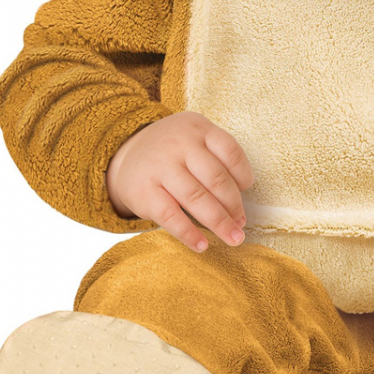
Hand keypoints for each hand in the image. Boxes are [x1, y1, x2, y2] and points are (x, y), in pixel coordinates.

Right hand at [105, 112, 253, 251]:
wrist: (127, 154)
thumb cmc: (173, 152)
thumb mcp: (194, 139)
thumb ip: (217, 162)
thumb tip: (238, 209)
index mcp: (198, 128)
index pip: (230, 151)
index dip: (243, 174)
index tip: (246, 190)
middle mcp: (179, 144)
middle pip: (216, 178)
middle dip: (234, 206)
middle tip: (241, 224)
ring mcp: (161, 167)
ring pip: (197, 198)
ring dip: (219, 222)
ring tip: (233, 238)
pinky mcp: (144, 192)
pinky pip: (171, 216)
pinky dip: (189, 233)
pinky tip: (202, 245)